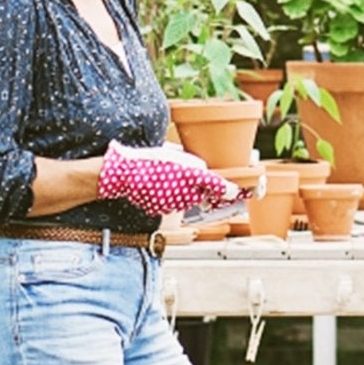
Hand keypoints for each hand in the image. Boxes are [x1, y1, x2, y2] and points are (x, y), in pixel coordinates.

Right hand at [98, 141, 243, 216]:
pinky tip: (156, 187)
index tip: (239, 191)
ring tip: (164, 179)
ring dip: (181, 192)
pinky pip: (172, 205)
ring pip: (187, 200)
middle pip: (202, 194)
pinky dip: (168, 198)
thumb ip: (194, 165)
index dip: (231, 190)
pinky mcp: (164, 210)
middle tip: (180, 176)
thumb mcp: (175, 154)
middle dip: (198, 188)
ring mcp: (175, 204)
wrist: (124, 175)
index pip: (219, 186)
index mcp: (193, 175)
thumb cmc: (150, 160)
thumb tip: (204, 173)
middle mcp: (187, 192)